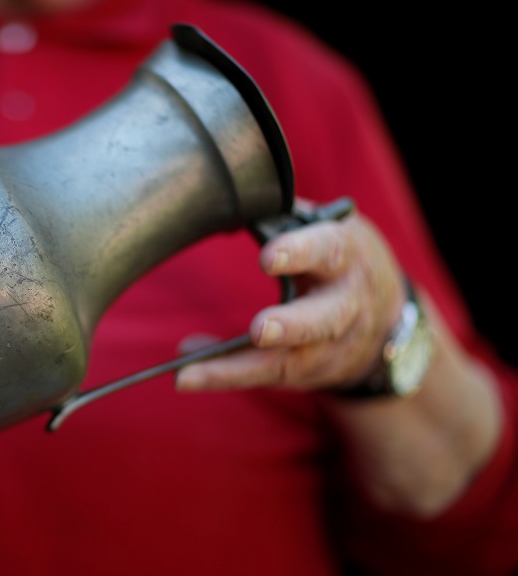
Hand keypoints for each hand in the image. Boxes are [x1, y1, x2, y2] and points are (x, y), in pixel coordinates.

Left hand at [176, 198, 405, 391]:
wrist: (389, 321)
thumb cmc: (341, 262)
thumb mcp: (330, 230)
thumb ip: (288, 219)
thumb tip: (232, 199)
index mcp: (347, 256)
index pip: (327, 251)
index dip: (300, 253)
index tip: (269, 257)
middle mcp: (345, 306)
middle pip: (323, 320)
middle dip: (291, 326)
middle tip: (259, 330)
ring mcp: (329, 347)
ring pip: (286, 362)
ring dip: (235, 369)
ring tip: (189, 373)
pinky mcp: (308, 373)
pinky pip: (264, 376)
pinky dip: (224, 376)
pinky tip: (187, 375)